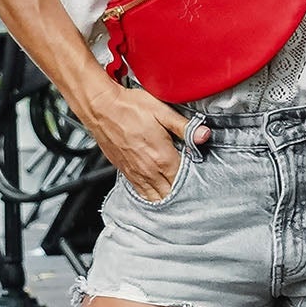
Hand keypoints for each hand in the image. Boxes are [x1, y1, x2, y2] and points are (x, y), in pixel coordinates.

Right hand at [88, 84, 204, 200]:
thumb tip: (204, 135)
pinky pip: (141, 193)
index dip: (194, 180)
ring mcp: (136, 173)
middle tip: (189, 185)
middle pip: (171, 193)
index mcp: (162, 158)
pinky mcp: (125, 172)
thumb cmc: (129, 108)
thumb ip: (185, 127)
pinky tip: (156, 190)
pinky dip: (151, 195)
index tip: (198, 174)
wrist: (101, 108)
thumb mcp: (162, 112)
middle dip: (181, 192)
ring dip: (166, 196)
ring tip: (174, 191)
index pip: (184, 181)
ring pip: (155, 198)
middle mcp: (149, 170)